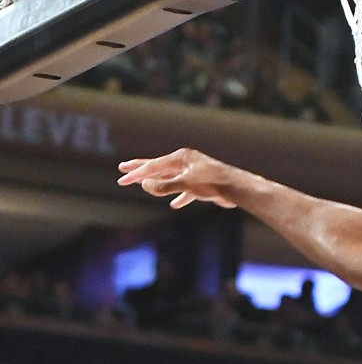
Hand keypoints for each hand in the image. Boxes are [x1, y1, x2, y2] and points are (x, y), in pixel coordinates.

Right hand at [117, 148, 237, 208]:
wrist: (237, 188)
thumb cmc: (213, 182)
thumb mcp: (186, 183)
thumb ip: (165, 186)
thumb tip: (145, 185)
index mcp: (181, 158)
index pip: (154, 165)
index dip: (137, 173)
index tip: (122, 178)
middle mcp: (186, 163)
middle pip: (159, 167)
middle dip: (141, 171)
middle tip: (122, 171)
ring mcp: (193, 173)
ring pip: (171, 179)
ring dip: (157, 184)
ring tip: (144, 185)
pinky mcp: (202, 185)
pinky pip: (185, 190)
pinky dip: (178, 196)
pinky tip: (175, 205)